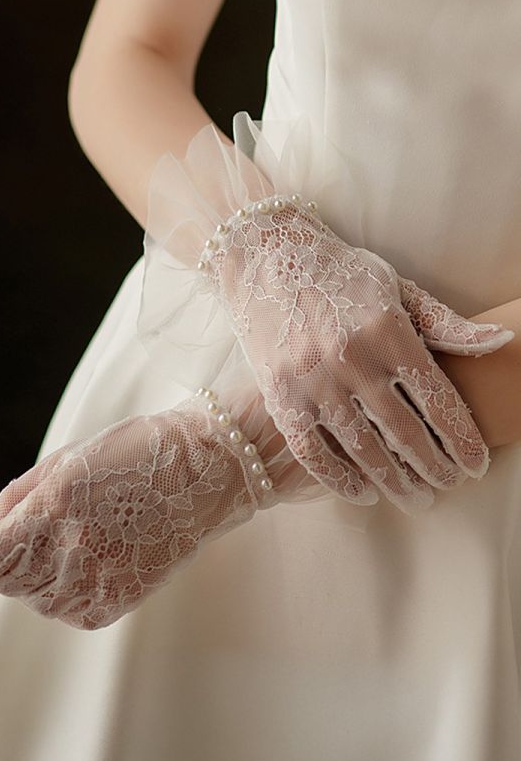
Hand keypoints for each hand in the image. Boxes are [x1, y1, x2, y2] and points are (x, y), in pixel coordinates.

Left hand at [0, 366, 325, 629]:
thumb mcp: (65, 461)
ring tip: (74, 541)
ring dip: (37, 578)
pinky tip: (89, 562)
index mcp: (56, 506)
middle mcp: (75, 548)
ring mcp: (102, 579)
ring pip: (38, 601)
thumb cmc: (132, 453)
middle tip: (41, 531)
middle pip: (9, 581)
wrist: (205, 470)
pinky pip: (72, 611)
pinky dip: (66, 594)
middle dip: (8, 562)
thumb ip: (14, 503)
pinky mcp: (123, 600)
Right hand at [198, 195, 513, 505]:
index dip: (461, 438)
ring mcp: (312, 380)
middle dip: (433, 467)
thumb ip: (444, 323)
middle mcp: (352, 357)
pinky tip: (363, 494)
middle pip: (404, 430)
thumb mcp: (395, 288)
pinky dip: (339, 479)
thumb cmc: (339, 274)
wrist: (265, 260)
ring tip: (417, 500)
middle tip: (448, 486)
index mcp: (387, 329)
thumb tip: (501, 341)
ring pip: (362, 448)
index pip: (437, 397)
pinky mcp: (280, 395)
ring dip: (394, 482)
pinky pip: (312, 451)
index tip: (476, 465)